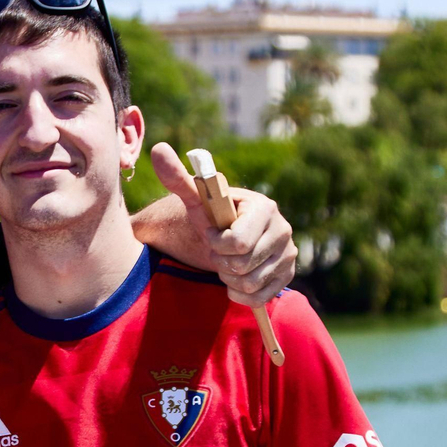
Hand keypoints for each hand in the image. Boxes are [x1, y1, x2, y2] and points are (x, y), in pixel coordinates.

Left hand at [150, 142, 297, 306]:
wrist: (221, 238)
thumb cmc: (208, 217)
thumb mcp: (193, 200)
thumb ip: (177, 177)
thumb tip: (158, 149)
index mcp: (264, 208)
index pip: (237, 242)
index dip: (216, 243)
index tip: (210, 234)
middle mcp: (283, 229)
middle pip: (243, 264)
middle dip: (221, 261)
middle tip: (217, 250)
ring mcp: (289, 253)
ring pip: (250, 282)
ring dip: (228, 277)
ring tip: (226, 261)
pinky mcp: (287, 274)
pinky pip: (259, 297)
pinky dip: (240, 294)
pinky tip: (234, 279)